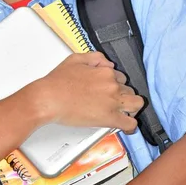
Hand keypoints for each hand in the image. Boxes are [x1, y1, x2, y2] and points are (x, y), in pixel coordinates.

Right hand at [26, 51, 142, 133]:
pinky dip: (131, 126)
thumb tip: (108, 63)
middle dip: (123, 95)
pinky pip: (130, 123)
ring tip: (125, 112)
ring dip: (132, 107)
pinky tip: (127, 127)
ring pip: (136, 104)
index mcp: (105, 71)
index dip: (115, 84)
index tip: (109, 89)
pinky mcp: (109, 118)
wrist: (49, 98)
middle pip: (129, 90)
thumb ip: (95, 58)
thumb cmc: (57, 82)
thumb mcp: (75, 59)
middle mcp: (112, 85)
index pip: (120, 77)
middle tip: (114, 101)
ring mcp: (112, 102)